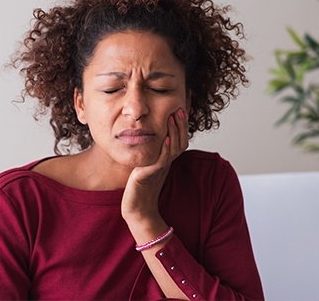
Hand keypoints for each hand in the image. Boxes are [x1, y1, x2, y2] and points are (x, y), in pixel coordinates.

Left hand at [121, 107, 188, 223]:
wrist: (137, 209)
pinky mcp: (149, 175)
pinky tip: (164, 139)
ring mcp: (159, 170)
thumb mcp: (148, 166)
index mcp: (166, 160)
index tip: (180, 110)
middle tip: (179, 109)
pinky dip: (164, 149)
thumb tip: (153, 137)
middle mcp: (166, 164)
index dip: (181, 126)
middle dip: (180, 125)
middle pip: (180, 142)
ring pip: (173, 149)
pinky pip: (161, 161)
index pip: (179, 140)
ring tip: (172, 117)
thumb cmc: (140, 188)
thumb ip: (153, 153)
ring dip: (173, 132)